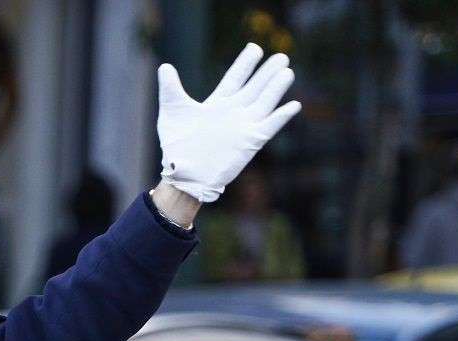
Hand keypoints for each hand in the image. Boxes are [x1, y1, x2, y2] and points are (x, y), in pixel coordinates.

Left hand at [157, 43, 301, 203]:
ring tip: (287, 72)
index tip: (255, 48)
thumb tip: (164, 66)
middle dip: (267, 72)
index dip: (245, 64)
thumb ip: (170, 89)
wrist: (183, 174)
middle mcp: (233, 113)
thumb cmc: (176, 146)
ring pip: (265, 103)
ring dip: (276, 88)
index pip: (235, 78)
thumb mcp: (172, 112)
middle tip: (281, 56)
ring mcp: (243, 126)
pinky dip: (281, 117)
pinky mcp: (250, 142)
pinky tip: (293, 105)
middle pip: (255, 87)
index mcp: (217, 104)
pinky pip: (270, 127)